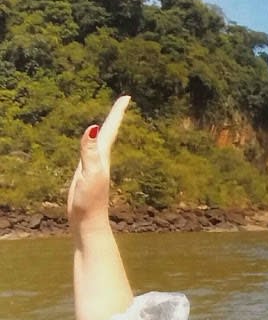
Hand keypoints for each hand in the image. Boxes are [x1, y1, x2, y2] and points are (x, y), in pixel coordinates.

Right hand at [67, 96, 129, 234]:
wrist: (88, 222)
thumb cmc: (90, 200)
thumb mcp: (90, 172)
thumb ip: (90, 151)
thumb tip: (94, 127)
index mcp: (103, 156)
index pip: (110, 128)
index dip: (117, 112)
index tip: (127, 97)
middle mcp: (101, 160)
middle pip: (108, 132)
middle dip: (114, 116)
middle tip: (122, 102)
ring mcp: (94, 167)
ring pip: (101, 143)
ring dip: (106, 130)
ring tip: (110, 120)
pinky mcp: (87, 175)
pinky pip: (91, 154)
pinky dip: (93, 145)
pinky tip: (93, 147)